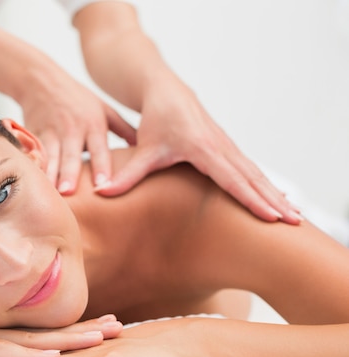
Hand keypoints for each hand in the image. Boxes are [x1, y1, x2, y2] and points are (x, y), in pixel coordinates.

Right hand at [0, 301, 122, 356]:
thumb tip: (2, 352)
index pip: (44, 329)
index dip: (74, 327)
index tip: (103, 324)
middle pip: (48, 332)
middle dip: (84, 330)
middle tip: (118, 326)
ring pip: (35, 340)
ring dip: (70, 340)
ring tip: (102, 338)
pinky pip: (3, 353)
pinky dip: (29, 356)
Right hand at [18, 69, 135, 194]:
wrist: (41, 80)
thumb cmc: (77, 98)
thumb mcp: (104, 109)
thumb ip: (124, 130)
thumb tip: (146, 150)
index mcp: (93, 124)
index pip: (99, 149)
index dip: (101, 167)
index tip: (103, 185)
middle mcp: (72, 129)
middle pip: (72, 155)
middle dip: (70, 174)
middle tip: (69, 192)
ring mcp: (50, 132)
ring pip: (50, 156)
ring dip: (50, 175)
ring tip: (51, 193)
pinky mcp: (32, 133)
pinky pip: (32, 152)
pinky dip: (33, 167)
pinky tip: (33, 182)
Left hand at [94, 74, 301, 224]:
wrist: (165, 90)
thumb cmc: (154, 120)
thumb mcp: (142, 149)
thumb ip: (126, 174)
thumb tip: (102, 193)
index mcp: (203, 147)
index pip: (231, 178)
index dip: (251, 198)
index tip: (271, 216)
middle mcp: (221, 146)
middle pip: (252, 177)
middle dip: (274, 200)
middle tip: (296, 223)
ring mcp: (227, 145)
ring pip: (256, 173)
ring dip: (276, 193)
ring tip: (295, 216)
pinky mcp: (227, 146)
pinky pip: (250, 169)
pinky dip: (266, 184)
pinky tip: (277, 197)